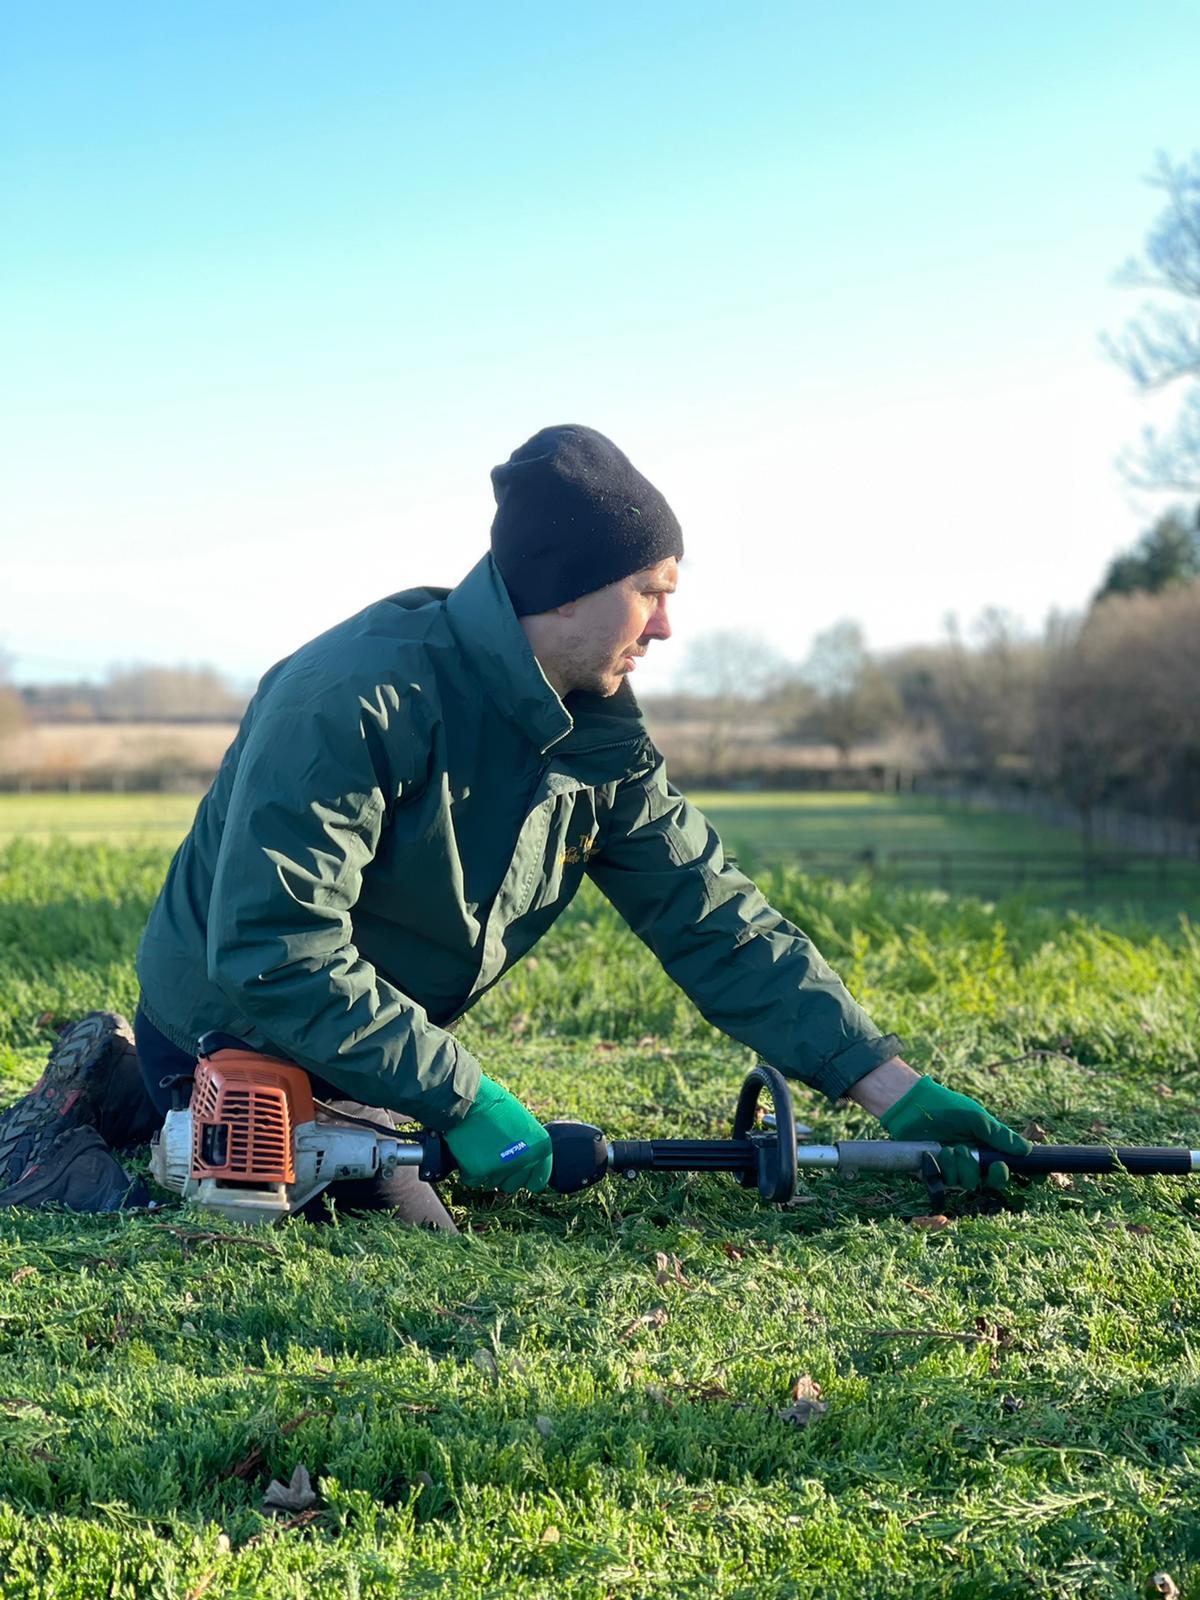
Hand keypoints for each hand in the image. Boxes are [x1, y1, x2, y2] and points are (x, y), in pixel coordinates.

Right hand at [443, 1076, 552, 1193]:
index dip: (524, 1176)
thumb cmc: (495, 1106)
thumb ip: (528, 1147)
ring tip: (481, 1147)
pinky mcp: (479, 1171)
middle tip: (493, 1153)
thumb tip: (525, 1167)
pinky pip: (474, 1181)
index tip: (515, 1169)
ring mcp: (502, 1168)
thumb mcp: (523, 1123)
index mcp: (540, 1148)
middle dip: (503, 1175)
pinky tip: (470, 1151)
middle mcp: (525, 1161)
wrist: (468, 1099)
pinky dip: (469, 1170)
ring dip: (486, 1171)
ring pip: (493, 1184)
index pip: (538, 1181)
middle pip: (513, 1185)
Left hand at [878, 1075, 1030, 1191]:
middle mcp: (974, 1162)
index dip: (1025, 1175)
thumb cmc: (947, 1108)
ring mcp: (955, 1168)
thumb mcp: (977, 1119)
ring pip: (969, 1183)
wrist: (913, 1106)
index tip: (1037, 1177)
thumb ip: (999, 1135)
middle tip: (983, 1158)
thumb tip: (1027, 1150)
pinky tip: (939, 1153)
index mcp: (988, 1149)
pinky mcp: (936, 1172)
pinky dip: (944, 1166)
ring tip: (953, 1147)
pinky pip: (947, 1181)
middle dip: (991, 1174)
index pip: (1011, 1166)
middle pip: (993, 1182)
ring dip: (963, 1165)